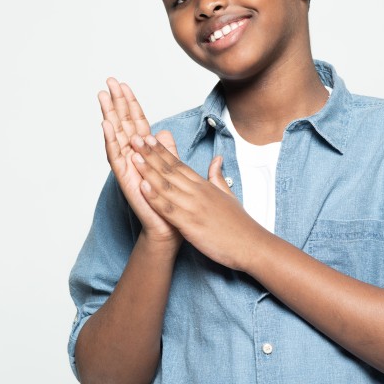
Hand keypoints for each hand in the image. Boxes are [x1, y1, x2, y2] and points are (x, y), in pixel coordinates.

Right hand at [99, 79, 181, 246]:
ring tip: (102, 96)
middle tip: (108, 82)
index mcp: (145, 153)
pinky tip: (105, 125)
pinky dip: (110, 141)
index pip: (136, 123)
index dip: (131, 104)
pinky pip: (116, 157)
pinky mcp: (125, 179)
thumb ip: (167, 150)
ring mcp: (127, 167)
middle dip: (116, 102)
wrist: (168, 227)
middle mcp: (132, 157)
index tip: (124, 85)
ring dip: (109, 115)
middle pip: (122, 124)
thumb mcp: (172, 170)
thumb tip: (164, 131)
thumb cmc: (169, 201)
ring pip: (116, 136)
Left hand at [129, 133, 267, 269]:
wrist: (251, 245)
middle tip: (135, 138)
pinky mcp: (190, 224)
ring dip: (148, 171)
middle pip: (170, 169)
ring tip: (132, 156)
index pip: (179, 164)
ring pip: (166, 185)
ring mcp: (193, 207)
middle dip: (150, 154)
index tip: (149, 138)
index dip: (162, 151)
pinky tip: (141, 187)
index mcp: (204, 186)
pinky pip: (168, 209)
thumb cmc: (239, 224)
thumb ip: (217, 177)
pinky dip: (154, 198)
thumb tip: (216, 159)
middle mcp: (197, 192)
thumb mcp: (229, 195)